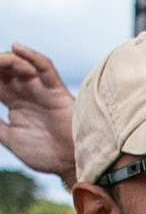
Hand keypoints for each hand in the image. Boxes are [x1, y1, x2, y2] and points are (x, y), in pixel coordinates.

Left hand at [0, 43, 77, 181]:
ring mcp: (39, 88)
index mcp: (13, 101)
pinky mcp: (55, 89)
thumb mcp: (11, 138)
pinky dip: (32, 56)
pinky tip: (17, 48)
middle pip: (3, 69)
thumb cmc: (46, 154)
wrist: (71, 164)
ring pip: (18, 64)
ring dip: (3, 59)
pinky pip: (44, 67)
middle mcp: (25, 90)